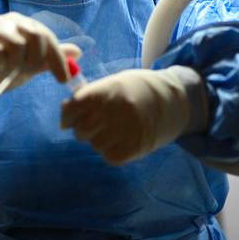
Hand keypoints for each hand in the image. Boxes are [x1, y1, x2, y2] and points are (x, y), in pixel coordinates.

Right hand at [0, 12, 80, 97]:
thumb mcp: (27, 64)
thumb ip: (49, 59)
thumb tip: (78, 53)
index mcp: (23, 24)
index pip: (47, 36)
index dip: (58, 59)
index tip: (63, 79)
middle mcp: (10, 22)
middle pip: (36, 36)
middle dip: (37, 60)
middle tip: (27, 73)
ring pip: (18, 46)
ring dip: (16, 65)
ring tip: (7, 71)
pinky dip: (0, 67)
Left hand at [60, 66, 207, 164]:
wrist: (173, 101)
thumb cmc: (137, 90)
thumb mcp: (113, 83)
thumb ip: (89, 96)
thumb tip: (65, 111)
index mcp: (108, 91)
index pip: (74, 107)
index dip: (68, 114)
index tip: (69, 117)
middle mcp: (115, 111)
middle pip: (81, 130)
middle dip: (82, 128)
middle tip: (94, 124)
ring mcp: (126, 131)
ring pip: (94, 144)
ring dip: (98, 139)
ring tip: (114, 129)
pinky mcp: (135, 148)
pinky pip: (109, 156)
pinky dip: (110, 150)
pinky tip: (121, 139)